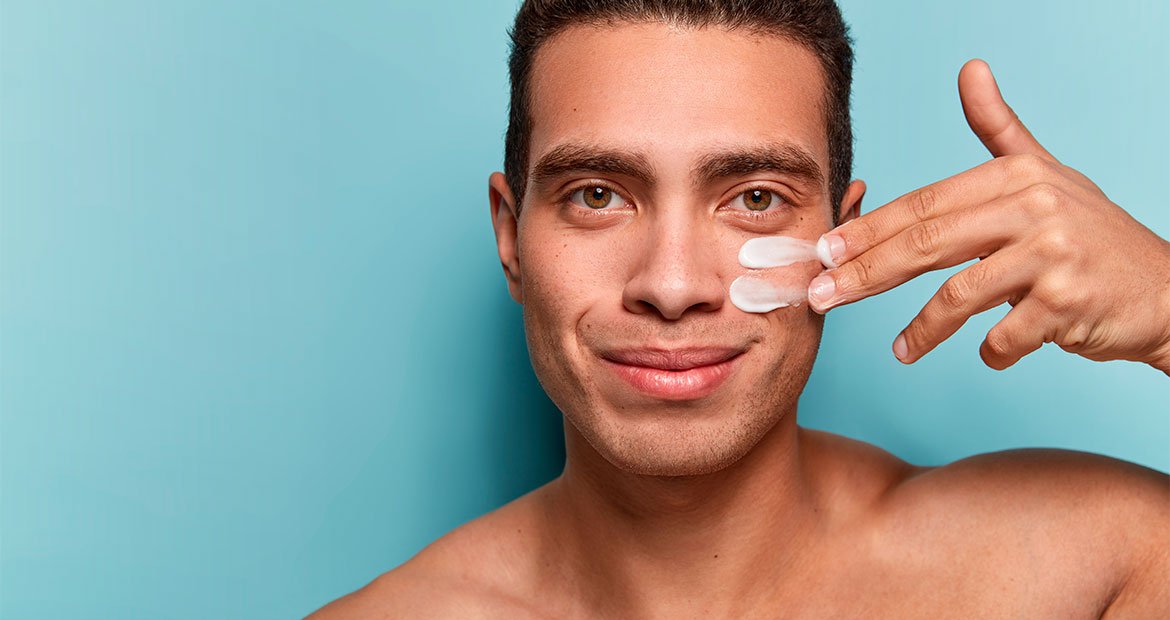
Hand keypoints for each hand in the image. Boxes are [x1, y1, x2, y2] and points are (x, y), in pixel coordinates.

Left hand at [807, 59, 1169, 373]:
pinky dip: (993, 352)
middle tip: (823, 295)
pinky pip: (1005, 336)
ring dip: (922, 330)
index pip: (924, 203)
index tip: (826, 250)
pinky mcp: (1068, 302)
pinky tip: (989, 354)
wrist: (1166, 290)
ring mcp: (1052, 255)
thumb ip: (1000, 129)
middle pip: (927, 242)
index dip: (869, 229)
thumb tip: (970, 69)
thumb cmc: (1092, 234)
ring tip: (901, 351)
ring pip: (958, 294)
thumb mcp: (1046, 174)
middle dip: (866, 272)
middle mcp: (1034, 207)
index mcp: (1016, 176)